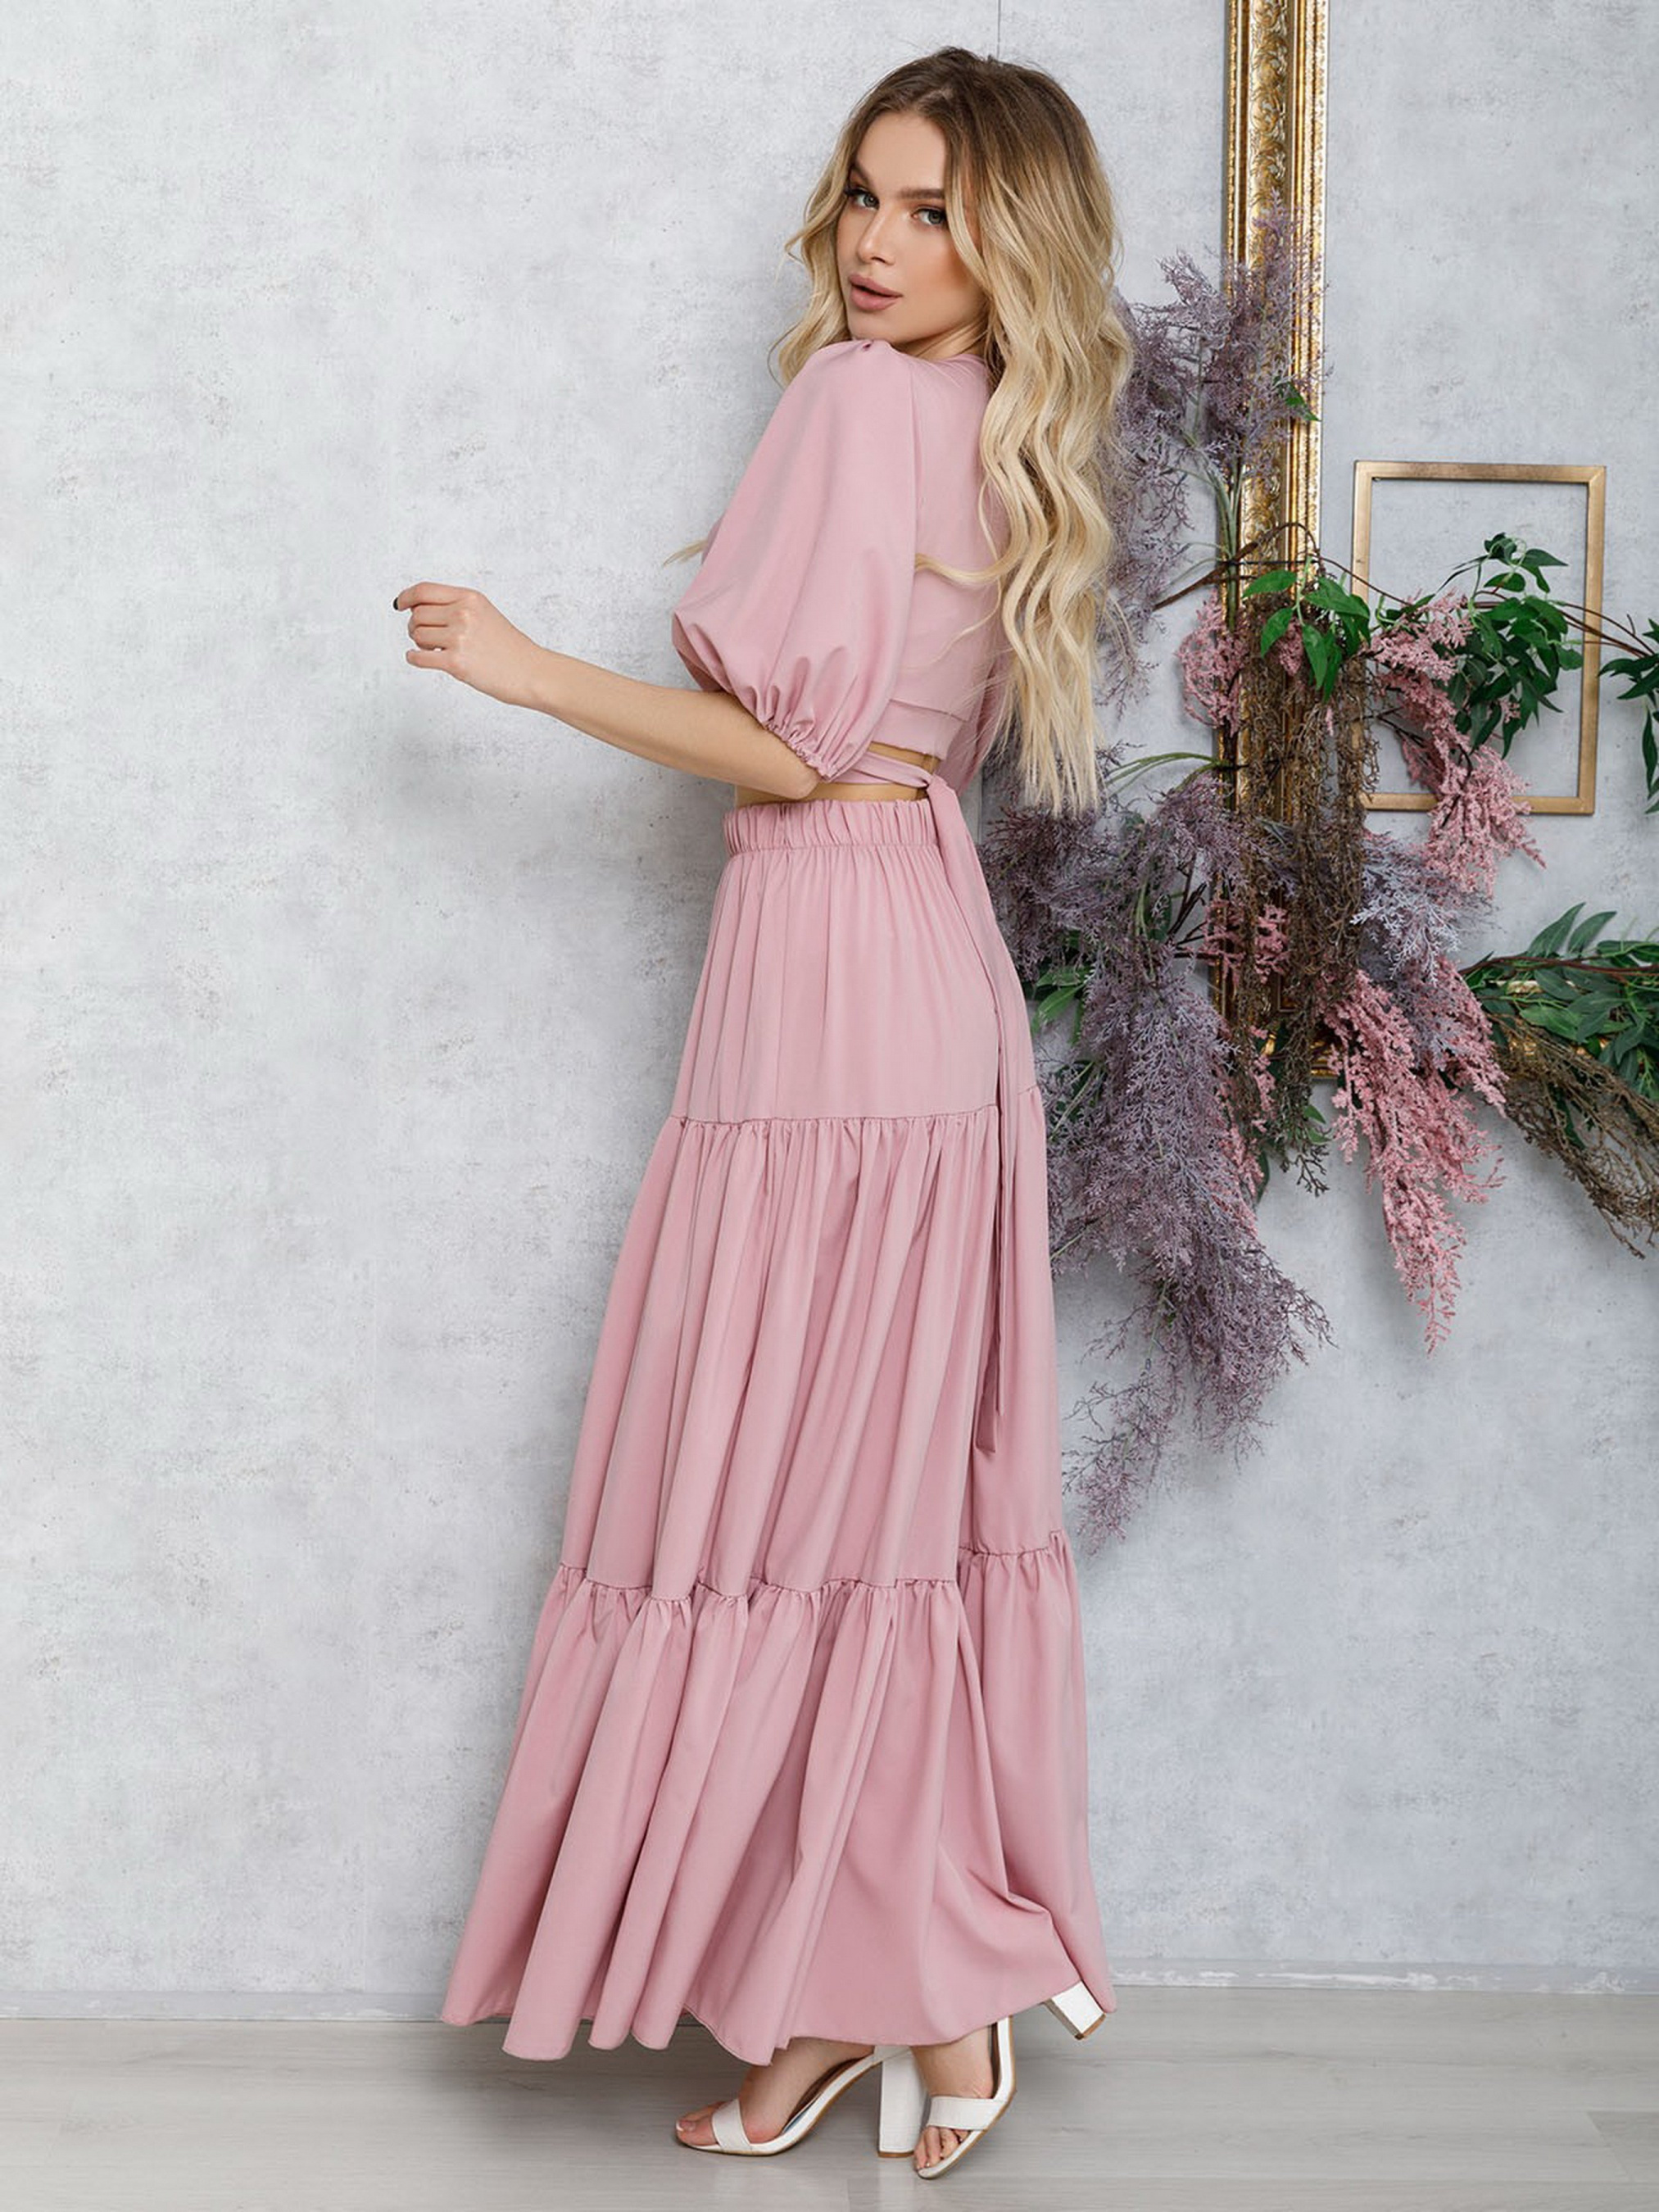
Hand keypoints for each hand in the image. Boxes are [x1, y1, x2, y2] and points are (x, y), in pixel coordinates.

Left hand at [394, 582, 548, 710]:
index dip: (407, 597)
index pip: (424, 590)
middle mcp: (463, 613)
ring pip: (417, 635)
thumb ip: (456, 606)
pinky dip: (414, 658)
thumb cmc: (510, 648)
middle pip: (417, 614)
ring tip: (434, 650)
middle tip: (426, 637)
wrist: (531, 672)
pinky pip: (419, 658)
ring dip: (419, 644)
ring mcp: (460, 638)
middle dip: (416, 626)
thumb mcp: (485, 613)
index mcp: (470, 598)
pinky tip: (419, 659)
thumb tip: (417, 609)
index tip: (400, 604)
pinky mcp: (456, 663)